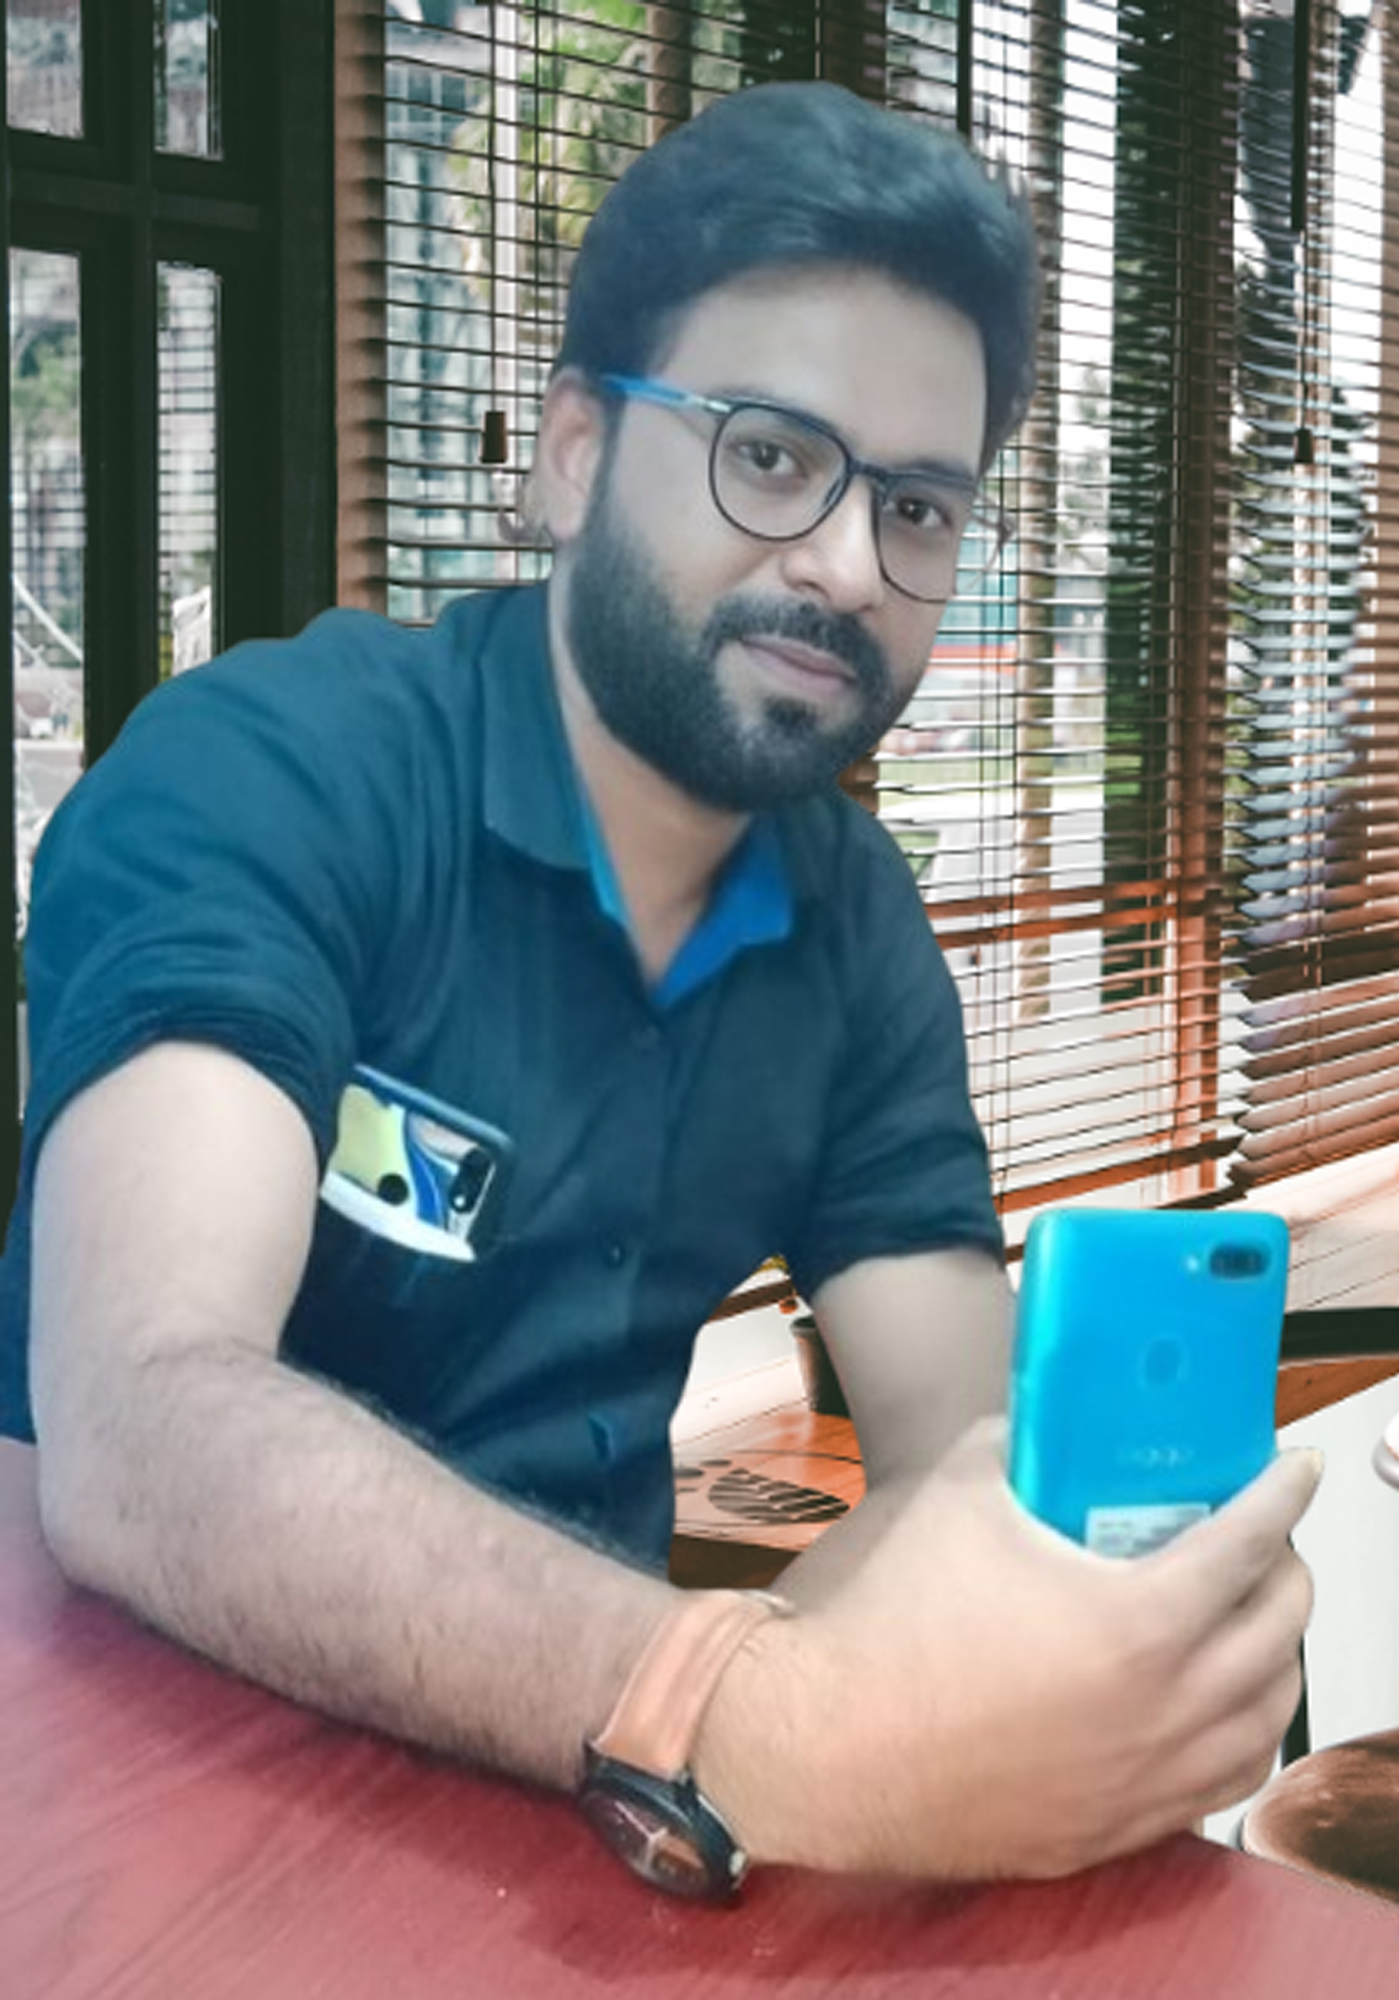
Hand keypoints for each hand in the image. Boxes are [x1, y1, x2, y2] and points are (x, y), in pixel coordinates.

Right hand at [696, 1419, 1318, 1880]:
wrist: (829, 1744)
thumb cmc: (892, 1619)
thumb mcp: (956, 1494)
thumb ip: (1016, 1442)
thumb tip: (1047, 1418)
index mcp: (1136, 1622)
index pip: (1249, 1544)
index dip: (1282, 1495)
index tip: (1296, 1470)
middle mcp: (1162, 1710)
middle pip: (1279, 1631)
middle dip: (1288, 1570)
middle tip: (1266, 1540)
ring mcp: (1145, 1780)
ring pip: (1266, 1717)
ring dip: (1276, 1656)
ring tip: (1251, 1621)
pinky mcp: (1118, 1828)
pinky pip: (1221, 1783)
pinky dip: (1240, 1734)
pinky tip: (1218, 1708)